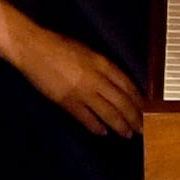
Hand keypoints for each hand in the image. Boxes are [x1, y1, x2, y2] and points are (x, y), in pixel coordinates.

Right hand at [16, 25, 141, 137]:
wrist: (33, 48)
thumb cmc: (59, 45)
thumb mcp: (88, 51)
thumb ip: (102, 67)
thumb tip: (116, 83)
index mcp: (102, 63)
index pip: (128, 85)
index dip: (139, 100)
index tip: (146, 109)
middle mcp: (96, 78)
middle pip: (122, 102)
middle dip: (134, 117)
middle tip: (142, 128)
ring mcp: (82, 91)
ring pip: (108, 113)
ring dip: (120, 125)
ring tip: (127, 134)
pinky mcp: (67, 101)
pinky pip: (86, 118)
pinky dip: (96, 127)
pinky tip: (103, 132)